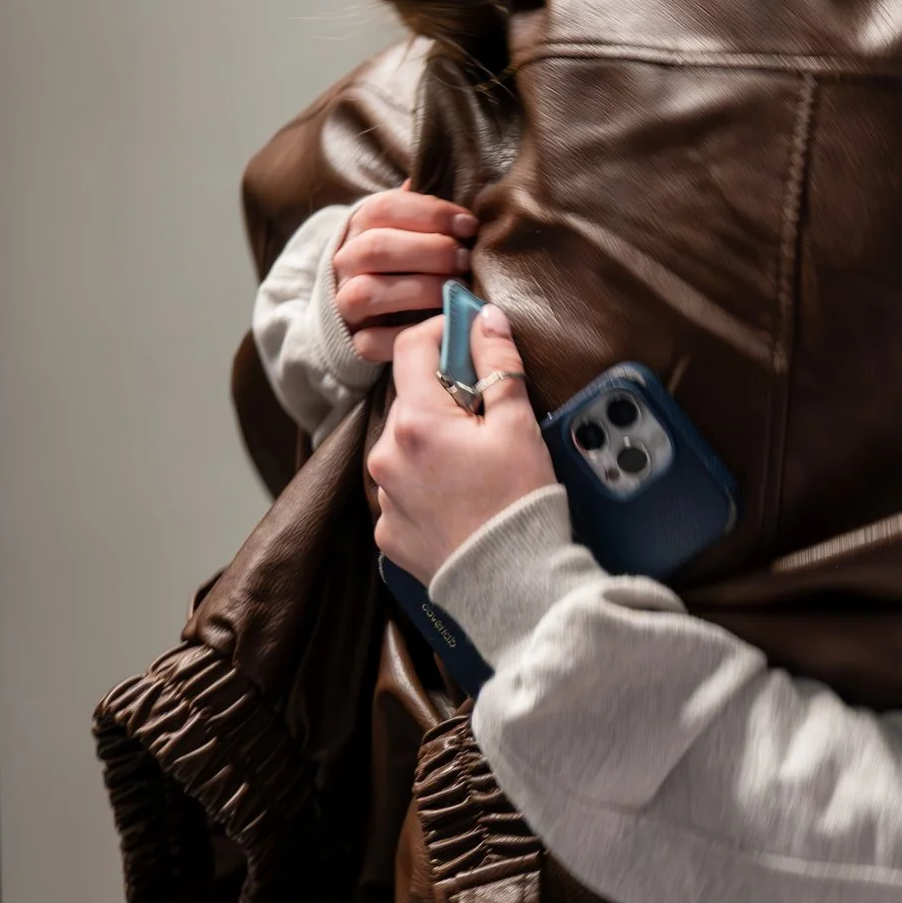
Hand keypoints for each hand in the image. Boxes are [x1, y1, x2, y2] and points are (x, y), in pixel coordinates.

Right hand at [333, 187, 476, 360]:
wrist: (358, 307)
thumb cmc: (401, 259)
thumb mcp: (407, 227)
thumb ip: (424, 209)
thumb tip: (449, 176)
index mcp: (360, 226)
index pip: (385, 208)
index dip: (431, 214)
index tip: (469, 225)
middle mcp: (344, 261)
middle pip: (377, 248)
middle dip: (430, 251)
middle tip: (466, 259)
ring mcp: (343, 302)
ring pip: (368, 292)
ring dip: (421, 289)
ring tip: (456, 289)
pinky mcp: (351, 340)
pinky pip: (370, 341)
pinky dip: (406, 335)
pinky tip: (438, 327)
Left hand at [367, 307, 556, 581]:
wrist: (511, 583)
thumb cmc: (517, 501)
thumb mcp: (517, 424)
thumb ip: (498, 365)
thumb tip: (485, 320)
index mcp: (416, 422)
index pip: (410, 349)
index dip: (440, 333)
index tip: (466, 335)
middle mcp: (386, 456)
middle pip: (410, 400)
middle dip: (444, 395)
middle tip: (486, 413)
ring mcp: (384, 497)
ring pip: (405, 445)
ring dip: (434, 441)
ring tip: (476, 464)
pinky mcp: (388, 531)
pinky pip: (403, 488)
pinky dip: (427, 482)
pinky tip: (461, 496)